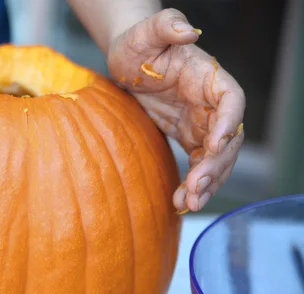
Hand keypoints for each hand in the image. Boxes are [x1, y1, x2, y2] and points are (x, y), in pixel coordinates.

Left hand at [106, 8, 245, 212]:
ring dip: (207, 183)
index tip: (214, 143)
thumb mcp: (146, 33)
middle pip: (227, 139)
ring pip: (215, 159)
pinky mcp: (188, 137)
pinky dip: (193, 185)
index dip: (228, 122)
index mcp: (207, 77)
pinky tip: (181, 202)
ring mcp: (201, 123)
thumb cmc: (137, 44)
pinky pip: (198, 165)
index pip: (231, 100)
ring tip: (189, 204)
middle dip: (215, 165)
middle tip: (196, 188)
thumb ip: (166, 25)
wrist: (127, 62)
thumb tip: (189, 31)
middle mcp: (210, 103)